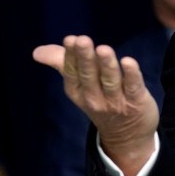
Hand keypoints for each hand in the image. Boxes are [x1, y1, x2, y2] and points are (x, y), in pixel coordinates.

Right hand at [34, 35, 159, 175]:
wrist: (127, 136)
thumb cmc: (101, 100)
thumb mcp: (79, 87)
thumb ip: (62, 64)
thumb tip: (37, 52)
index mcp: (78, 92)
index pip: (72, 73)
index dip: (71, 56)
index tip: (70, 39)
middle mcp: (94, 97)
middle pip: (89, 76)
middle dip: (85, 57)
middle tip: (82, 40)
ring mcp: (116, 101)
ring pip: (110, 81)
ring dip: (106, 64)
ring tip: (103, 49)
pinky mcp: (136, 101)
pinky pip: (133, 87)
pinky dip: (132, 74)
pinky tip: (129, 62)